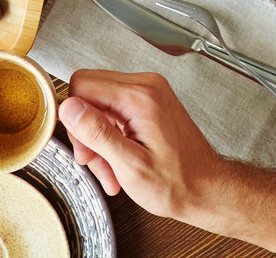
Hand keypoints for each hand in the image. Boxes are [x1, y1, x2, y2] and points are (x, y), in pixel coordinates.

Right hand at [58, 70, 234, 226]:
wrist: (206, 188)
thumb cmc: (178, 183)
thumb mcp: (130, 165)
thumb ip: (97, 133)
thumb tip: (69, 107)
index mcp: (140, 96)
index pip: (82, 85)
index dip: (73, 119)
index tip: (83, 147)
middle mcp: (146, 86)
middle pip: (89, 93)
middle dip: (86, 132)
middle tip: (95, 162)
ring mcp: (149, 93)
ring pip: (100, 106)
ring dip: (98, 140)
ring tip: (111, 170)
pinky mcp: (149, 103)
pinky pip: (115, 112)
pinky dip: (111, 138)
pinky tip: (118, 163)